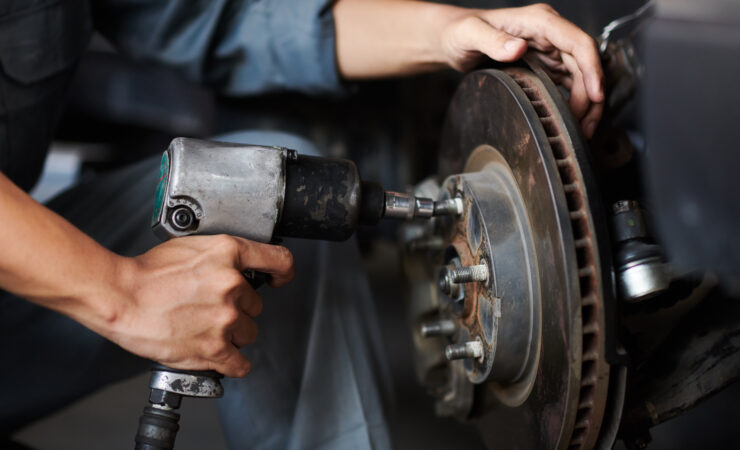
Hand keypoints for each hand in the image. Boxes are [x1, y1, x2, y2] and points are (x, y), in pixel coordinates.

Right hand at [109, 235, 294, 377]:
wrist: (121, 296)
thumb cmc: (146, 273)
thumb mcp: (191, 247)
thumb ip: (220, 257)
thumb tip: (236, 267)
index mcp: (228, 253)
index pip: (279, 260)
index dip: (282, 272)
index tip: (279, 279)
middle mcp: (232, 285)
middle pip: (256, 304)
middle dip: (238, 307)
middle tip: (211, 307)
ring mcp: (225, 317)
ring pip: (249, 332)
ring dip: (234, 333)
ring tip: (206, 328)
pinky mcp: (214, 347)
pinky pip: (240, 363)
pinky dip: (233, 363)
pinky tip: (224, 356)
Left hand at [439, 3, 603, 137]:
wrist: (453, 39)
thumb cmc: (460, 32)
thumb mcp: (469, 33)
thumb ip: (491, 40)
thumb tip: (517, 48)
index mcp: (540, 21)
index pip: (578, 43)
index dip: (592, 69)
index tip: (597, 95)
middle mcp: (550, 35)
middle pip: (585, 64)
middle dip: (592, 95)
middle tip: (587, 126)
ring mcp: (549, 51)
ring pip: (581, 77)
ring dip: (586, 103)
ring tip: (582, 130)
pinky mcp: (545, 67)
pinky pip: (568, 85)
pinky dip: (573, 103)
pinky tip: (570, 121)